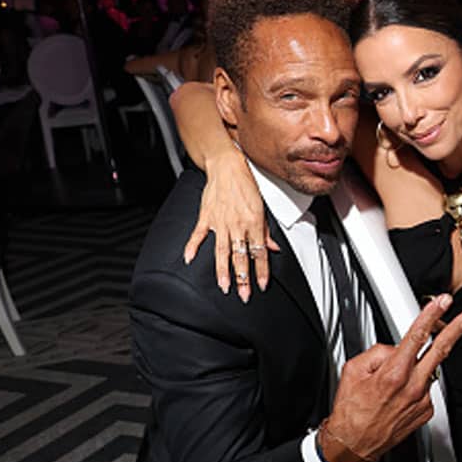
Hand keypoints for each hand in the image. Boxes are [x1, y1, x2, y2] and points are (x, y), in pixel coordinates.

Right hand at [183, 147, 276, 302]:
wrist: (227, 166)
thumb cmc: (246, 184)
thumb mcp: (262, 207)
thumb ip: (266, 231)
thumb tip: (273, 248)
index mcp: (253, 223)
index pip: (259, 253)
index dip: (262, 271)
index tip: (262, 285)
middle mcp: (237, 225)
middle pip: (241, 257)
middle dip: (243, 278)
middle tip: (243, 294)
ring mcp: (220, 222)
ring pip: (222, 251)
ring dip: (223, 270)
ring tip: (224, 286)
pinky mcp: (206, 216)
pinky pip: (198, 234)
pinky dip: (192, 246)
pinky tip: (188, 259)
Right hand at [324, 295, 461, 461]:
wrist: (354, 444)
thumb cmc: (351, 412)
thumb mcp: (353, 371)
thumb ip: (377, 353)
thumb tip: (394, 348)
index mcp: (394, 373)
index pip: (417, 336)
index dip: (431, 316)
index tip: (443, 303)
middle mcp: (412, 386)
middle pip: (440, 349)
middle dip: (459, 329)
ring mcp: (422, 400)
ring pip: (428, 369)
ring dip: (420, 365)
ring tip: (396, 379)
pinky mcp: (426, 411)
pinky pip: (424, 387)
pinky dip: (415, 384)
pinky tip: (398, 395)